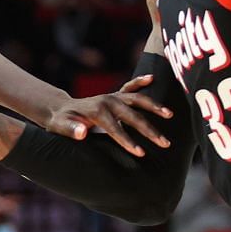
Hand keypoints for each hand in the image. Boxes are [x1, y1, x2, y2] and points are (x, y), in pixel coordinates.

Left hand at [40, 76, 172, 157]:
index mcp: (97, 111)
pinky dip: (141, 82)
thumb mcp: (60, 127)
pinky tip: (152, 78)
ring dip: (154, 107)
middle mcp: (107, 101)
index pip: (116, 129)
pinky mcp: (114, 94)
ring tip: (170, 115)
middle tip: (164, 143)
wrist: (59, 108)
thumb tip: (82, 132)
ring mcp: (112, 96)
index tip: (141, 153)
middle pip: (133, 116)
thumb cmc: (60, 121)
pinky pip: (130, 86)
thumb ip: (71, 129)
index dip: (128, 141)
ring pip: (138, 99)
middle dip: (149, 130)